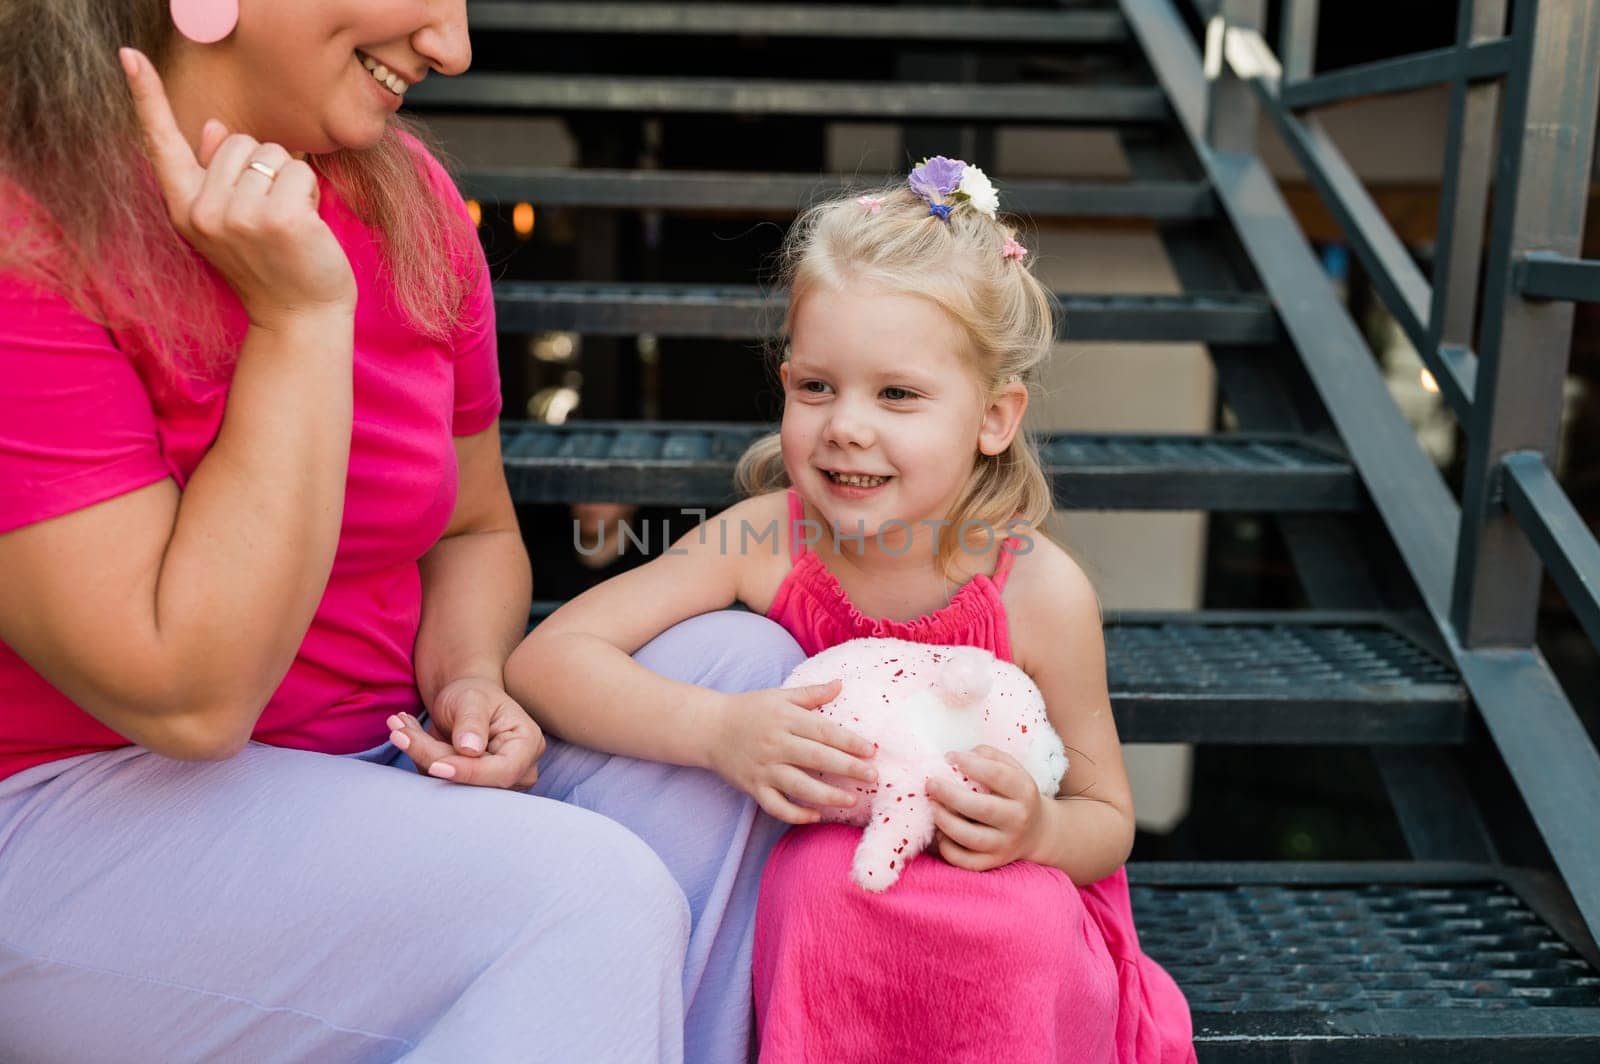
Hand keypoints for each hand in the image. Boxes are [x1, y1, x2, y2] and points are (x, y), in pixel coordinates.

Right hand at [118, 47, 356, 329]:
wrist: (299, 317)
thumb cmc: (272, 265)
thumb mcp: (232, 221)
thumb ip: (217, 175)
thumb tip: (211, 128)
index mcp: (185, 208)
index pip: (161, 144)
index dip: (146, 97)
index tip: (129, 56)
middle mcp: (203, 211)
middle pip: (236, 140)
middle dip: (263, 166)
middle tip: (271, 213)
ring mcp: (238, 216)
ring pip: (269, 153)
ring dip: (289, 179)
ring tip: (290, 220)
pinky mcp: (277, 218)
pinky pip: (296, 171)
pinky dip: (309, 190)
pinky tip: (308, 225)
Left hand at [388, 677, 546, 788]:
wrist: (464, 701)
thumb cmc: (474, 693)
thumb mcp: (472, 698)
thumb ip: (472, 721)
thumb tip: (470, 750)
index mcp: (527, 744)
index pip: (502, 771)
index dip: (469, 772)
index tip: (435, 765)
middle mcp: (518, 769)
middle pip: (475, 782)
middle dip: (434, 758)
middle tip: (399, 732)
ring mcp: (495, 781)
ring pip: (453, 785)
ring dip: (422, 756)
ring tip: (400, 727)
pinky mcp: (471, 788)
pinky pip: (442, 783)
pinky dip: (421, 760)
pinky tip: (409, 735)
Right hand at [706, 681, 878, 824]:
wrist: (709, 727)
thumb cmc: (750, 709)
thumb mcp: (779, 696)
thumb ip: (811, 693)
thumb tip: (840, 684)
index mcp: (784, 718)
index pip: (823, 731)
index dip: (849, 741)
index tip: (871, 750)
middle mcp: (775, 744)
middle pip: (816, 758)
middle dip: (847, 768)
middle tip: (873, 776)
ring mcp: (763, 768)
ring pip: (799, 786)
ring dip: (827, 795)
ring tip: (852, 800)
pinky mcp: (753, 787)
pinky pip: (776, 806)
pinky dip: (795, 814)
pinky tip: (816, 815)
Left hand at [926, 745, 1050, 871]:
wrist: (1036, 832)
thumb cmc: (1013, 793)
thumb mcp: (1012, 768)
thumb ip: (988, 756)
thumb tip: (957, 757)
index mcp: (1024, 791)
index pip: (998, 775)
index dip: (971, 764)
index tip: (950, 757)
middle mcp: (1018, 819)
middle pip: (983, 809)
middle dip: (951, 795)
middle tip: (931, 784)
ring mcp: (1006, 845)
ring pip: (972, 838)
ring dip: (946, 821)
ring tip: (932, 806)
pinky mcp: (993, 863)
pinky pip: (966, 861)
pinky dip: (948, 848)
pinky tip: (940, 832)